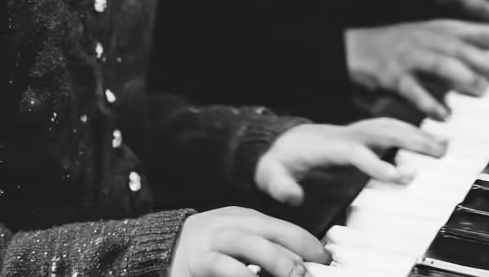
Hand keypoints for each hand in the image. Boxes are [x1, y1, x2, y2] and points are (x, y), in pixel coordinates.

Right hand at [171, 206, 327, 276]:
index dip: (306, 241)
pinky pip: (226, 268)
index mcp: (245, 218)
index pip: (282, 227)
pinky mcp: (201, 260)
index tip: (324, 257)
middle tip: (312, 269)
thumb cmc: (208, 246)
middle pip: (270, 233)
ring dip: (276, 261)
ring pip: (252, 246)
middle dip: (295, 250)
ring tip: (294, 274)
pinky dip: (244, 275)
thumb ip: (261, 243)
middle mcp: (232, 225)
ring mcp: (216, 241)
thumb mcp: (236, 236)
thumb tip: (297, 261)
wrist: (164, 246)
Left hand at [255, 118, 446, 205]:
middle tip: (439, 152)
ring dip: (417, 134)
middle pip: (383, 131)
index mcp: (329, 145)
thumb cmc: (280, 160)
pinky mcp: (363, 137)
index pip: (358, 152)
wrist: (282, 142)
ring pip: (391, 127)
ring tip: (443, 147)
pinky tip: (429, 141)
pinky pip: (391, 131)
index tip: (403, 176)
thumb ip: (280, 185)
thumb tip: (294, 196)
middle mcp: (348, 135)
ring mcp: (357, 133)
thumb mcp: (271, 174)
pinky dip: (411, 133)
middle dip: (411, 140)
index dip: (379, 163)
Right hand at [345, 20, 488, 119]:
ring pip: (439, 62)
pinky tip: (443, 114)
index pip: (473, 29)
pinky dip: (427, 101)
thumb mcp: (430, 41)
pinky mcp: (392, 75)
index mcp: (439, 30)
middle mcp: (426, 39)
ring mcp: (409, 56)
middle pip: (463, 48)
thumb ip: (460, 49)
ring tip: (482, 88)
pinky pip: (412, 88)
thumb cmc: (399, 48)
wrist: (354, 48)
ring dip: (462, 75)